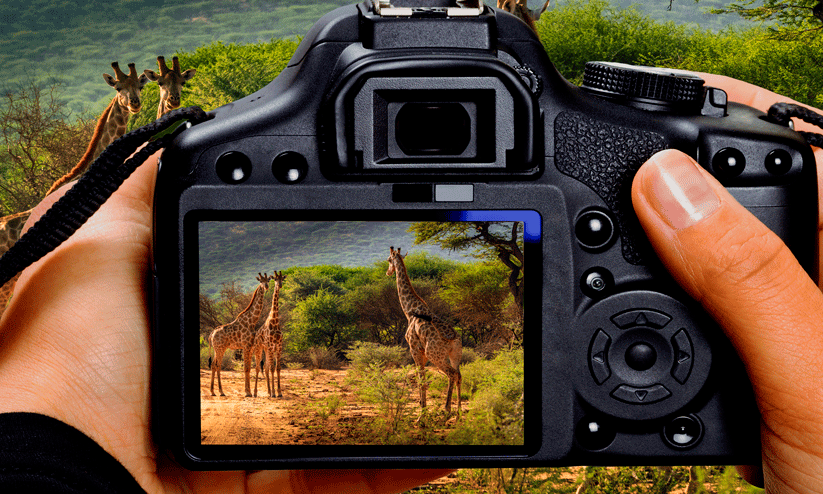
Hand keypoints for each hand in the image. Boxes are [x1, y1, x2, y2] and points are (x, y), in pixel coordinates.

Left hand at [0, 152, 452, 492]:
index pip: (256, 292)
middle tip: (414, 313)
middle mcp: (205, 381)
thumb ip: (140, 195)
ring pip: (326, 418)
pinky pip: (335, 479)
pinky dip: (389, 471)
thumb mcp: (98, 247)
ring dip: (388, 405)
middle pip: (297, 355)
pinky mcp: (254, 488)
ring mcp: (233, 437)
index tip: (351, 244)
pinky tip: (439, 453)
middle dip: (357, 335)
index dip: (302, 274)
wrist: (57, 471)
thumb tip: (179, 143)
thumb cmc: (68, 357)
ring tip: (445, 382)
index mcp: (177, 322)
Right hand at [632, 77, 822, 490]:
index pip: (806, 150)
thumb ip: (748, 282)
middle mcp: (817, 284)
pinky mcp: (749, 369)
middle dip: (673, 181)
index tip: (653, 100)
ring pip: (703, 263)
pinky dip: (642, 313)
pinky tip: (614, 317)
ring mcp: (782, 330)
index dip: (735, 113)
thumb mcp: (814, 379)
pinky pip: (686, 320)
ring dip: (648, 250)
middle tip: (601, 167)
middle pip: (741, 201)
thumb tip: (664, 187)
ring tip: (592, 231)